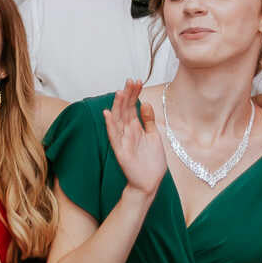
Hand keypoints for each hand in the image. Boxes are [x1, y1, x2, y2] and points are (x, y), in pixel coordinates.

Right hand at [103, 80, 165, 195]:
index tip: (136, 81)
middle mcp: (127, 131)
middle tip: (130, 81)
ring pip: (118, 120)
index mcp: (135, 127)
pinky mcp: (120, 151)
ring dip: (117, 106)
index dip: (134, 94)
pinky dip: (110, 125)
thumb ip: (148, 120)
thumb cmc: (151, 161)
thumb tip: (145, 103)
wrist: (150, 182)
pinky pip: (113, 136)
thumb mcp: (154, 136)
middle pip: (124, 110)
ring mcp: (122, 140)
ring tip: (119, 92)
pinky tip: (107, 114)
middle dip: (127, 95)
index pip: (132, 106)